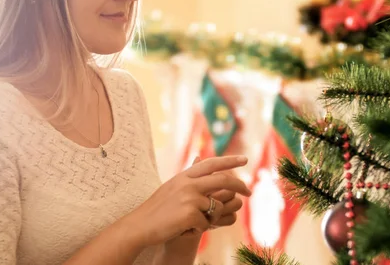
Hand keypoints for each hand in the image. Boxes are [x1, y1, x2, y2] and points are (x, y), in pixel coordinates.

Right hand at [126, 155, 250, 247]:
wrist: (140, 225)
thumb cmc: (157, 209)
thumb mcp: (172, 186)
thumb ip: (189, 175)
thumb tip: (201, 159)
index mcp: (185, 176)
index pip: (212, 163)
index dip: (230, 161)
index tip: (245, 159)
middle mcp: (189, 183)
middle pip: (223, 181)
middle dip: (240, 186)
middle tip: (250, 192)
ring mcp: (190, 198)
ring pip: (216, 208)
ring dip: (209, 218)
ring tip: (190, 222)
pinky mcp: (191, 214)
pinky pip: (206, 224)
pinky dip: (198, 229)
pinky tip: (183, 228)